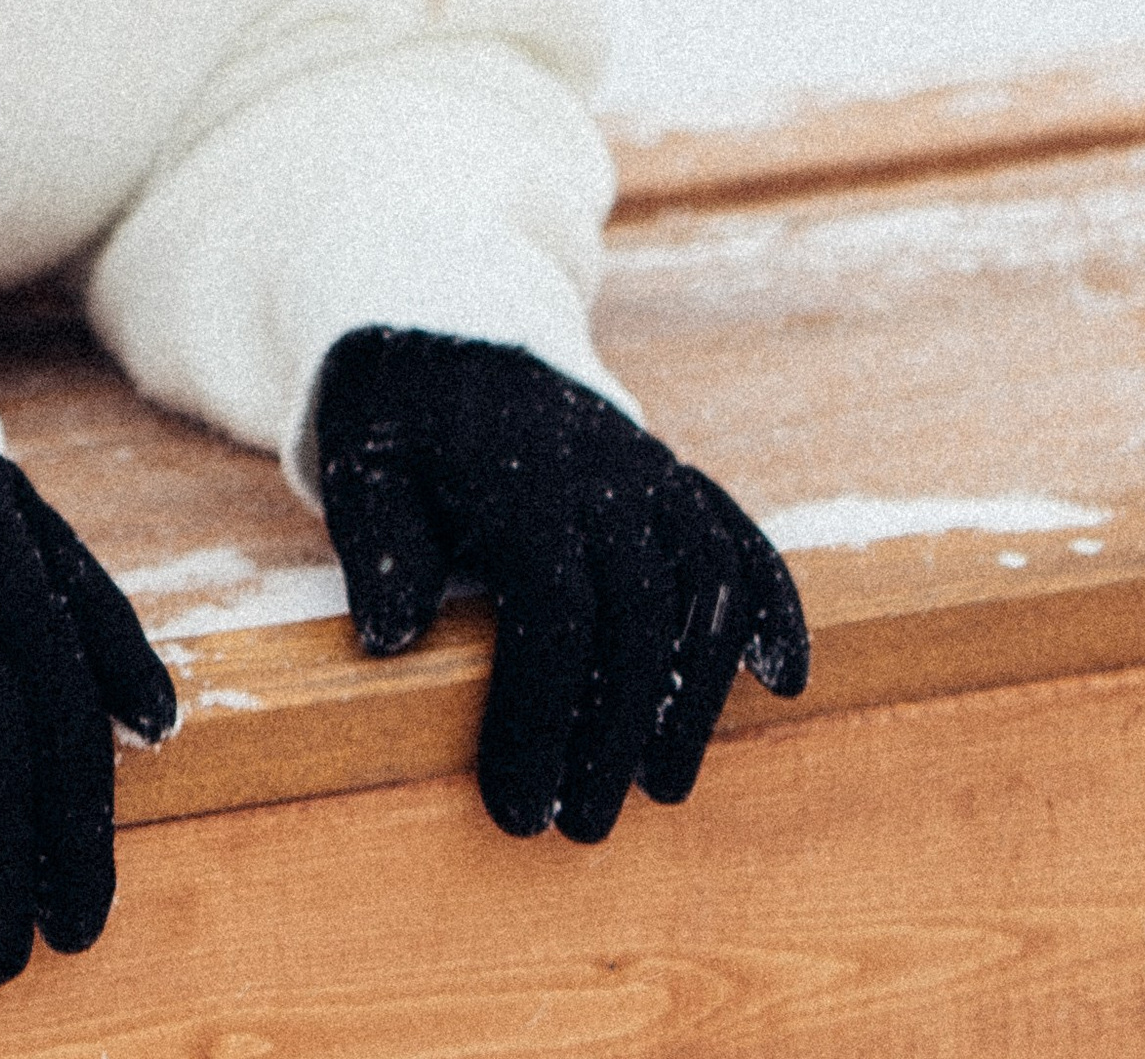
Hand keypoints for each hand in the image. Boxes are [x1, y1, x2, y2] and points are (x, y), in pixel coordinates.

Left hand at [316, 330, 806, 841]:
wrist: (450, 319)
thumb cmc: (400, 419)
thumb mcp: (362, 466)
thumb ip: (379, 546)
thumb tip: (390, 639)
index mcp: (519, 477)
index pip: (554, 612)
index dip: (539, 716)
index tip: (515, 806)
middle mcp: (601, 472)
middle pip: (637, 615)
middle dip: (614, 733)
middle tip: (582, 825)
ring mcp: (647, 470)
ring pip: (704, 583)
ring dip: (694, 691)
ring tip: (664, 783)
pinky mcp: (672, 476)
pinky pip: (739, 534)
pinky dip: (772, 603)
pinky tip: (782, 678)